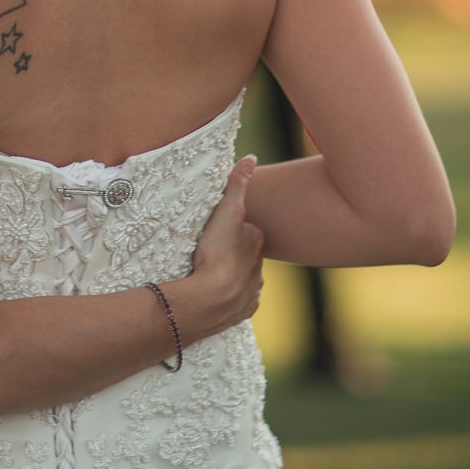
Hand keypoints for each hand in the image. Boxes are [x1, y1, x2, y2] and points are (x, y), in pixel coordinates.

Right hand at [171, 156, 265, 342]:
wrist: (210, 298)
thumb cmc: (216, 252)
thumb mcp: (226, 212)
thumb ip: (237, 184)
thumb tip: (251, 158)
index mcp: (257, 242)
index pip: (249, 230)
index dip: (234, 228)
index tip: (219, 230)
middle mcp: (260, 267)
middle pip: (248, 255)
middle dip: (236, 253)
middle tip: (214, 251)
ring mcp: (252, 290)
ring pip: (246, 278)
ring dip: (233, 275)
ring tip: (211, 274)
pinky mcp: (243, 310)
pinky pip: (240, 301)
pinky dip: (231, 298)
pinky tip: (216, 294)